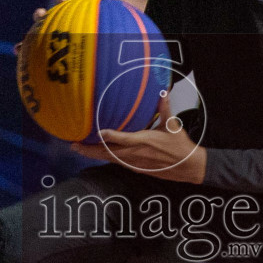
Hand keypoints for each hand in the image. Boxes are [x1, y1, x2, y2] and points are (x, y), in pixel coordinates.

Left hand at [71, 91, 205, 182]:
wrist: (187, 167)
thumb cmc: (180, 146)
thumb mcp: (173, 125)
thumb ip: (165, 109)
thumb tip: (163, 93)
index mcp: (144, 141)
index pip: (124, 139)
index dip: (111, 136)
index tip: (99, 132)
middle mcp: (136, 154)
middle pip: (109, 153)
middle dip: (90, 150)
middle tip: (74, 145)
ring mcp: (135, 163)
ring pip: (110, 159)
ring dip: (94, 155)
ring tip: (80, 149)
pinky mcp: (137, 169)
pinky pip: (117, 162)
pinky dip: (105, 158)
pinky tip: (97, 154)